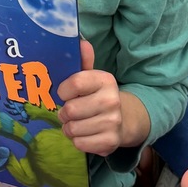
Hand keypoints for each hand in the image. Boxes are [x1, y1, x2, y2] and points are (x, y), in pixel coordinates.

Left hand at [56, 39, 123, 156]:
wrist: (124, 119)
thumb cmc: (97, 96)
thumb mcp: (91, 77)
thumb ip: (83, 61)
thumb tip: (81, 42)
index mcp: (105, 80)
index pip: (74, 83)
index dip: (63, 91)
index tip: (65, 93)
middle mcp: (112, 100)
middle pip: (70, 110)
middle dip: (64, 113)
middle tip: (69, 112)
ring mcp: (113, 122)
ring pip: (73, 129)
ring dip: (69, 128)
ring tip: (76, 123)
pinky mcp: (111, 142)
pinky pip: (80, 144)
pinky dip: (77, 141)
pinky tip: (85, 134)